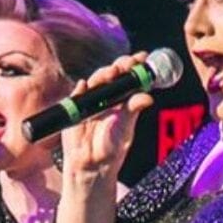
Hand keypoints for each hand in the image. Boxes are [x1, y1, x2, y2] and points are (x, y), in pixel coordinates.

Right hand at [60, 52, 153, 185]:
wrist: (91, 165)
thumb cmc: (111, 149)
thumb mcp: (125, 130)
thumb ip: (133, 111)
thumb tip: (147, 96)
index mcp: (123, 100)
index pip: (129, 77)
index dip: (135, 65)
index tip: (142, 57)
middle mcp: (107, 97)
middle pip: (112, 74)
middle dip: (120, 65)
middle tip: (126, 63)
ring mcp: (90, 102)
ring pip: (96, 82)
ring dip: (103, 74)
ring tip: (112, 72)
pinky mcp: (75, 109)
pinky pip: (76, 96)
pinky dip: (80, 90)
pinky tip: (84, 85)